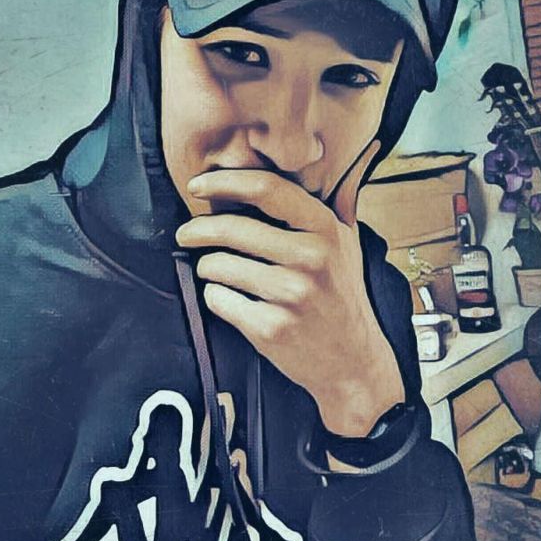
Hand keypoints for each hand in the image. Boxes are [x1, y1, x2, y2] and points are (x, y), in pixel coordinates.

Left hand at [175, 141, 404, 436]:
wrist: (354, 361)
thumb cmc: (339, 295)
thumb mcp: (340, 244)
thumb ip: (305, 213)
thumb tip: (247, 179)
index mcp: (325, 228)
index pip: (265, 188)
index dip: (223, 181)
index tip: (197, 185)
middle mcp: (310, 258)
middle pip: (232, 228)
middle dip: (197, 229)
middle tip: (186, 233)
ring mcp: (291, 295)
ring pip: (217, 265)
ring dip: (207, 267)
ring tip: (219, 272)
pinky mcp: (270, 328)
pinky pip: (218, 299)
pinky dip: (216, 296)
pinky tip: (232, 299)